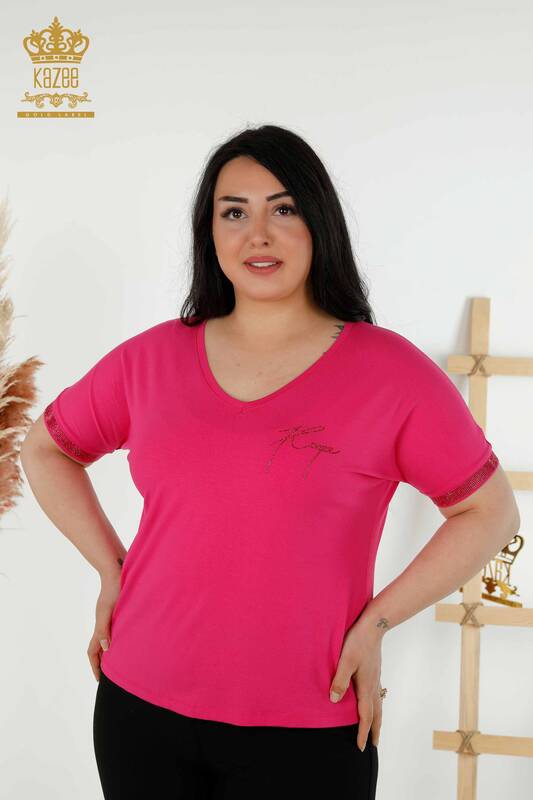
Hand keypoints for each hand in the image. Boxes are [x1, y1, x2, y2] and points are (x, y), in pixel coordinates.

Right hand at [87, 572, 121, 680]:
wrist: (118, 567)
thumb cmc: (115, 588)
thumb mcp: (108, 610)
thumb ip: (105, 628)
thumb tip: (107, 650)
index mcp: (100, 625)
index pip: (93, 651)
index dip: (95, 666)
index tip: (100, 680)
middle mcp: (105, 623)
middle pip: (100, 648)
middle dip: (104, 662)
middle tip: (112, 676)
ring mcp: (112, 616)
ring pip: (110, 638)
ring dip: (113, 651)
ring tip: (123, 662)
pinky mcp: (121, 609)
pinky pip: (119, 628)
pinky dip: (122, 637)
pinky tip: (133, 639)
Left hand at [329, 618, 384, 749]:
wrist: (374, 625)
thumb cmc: (357, 641)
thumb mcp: (345, 660)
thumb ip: (340, 680)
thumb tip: (335, 701)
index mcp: (366, 686)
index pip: (365, 715)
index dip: (362, 732)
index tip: (360, 747)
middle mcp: (373, 684)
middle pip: (376, 713)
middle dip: (374, 730)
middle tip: (373, 745)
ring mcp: (376, 677)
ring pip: (379, 704)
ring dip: (377, 719)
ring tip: (376, 728)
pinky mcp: (375, 671)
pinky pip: (377, 694)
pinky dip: (376, 705)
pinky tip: (372, 701)